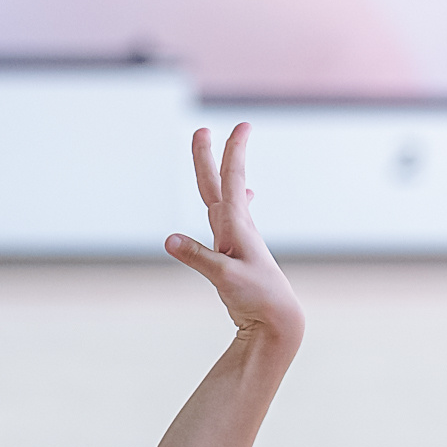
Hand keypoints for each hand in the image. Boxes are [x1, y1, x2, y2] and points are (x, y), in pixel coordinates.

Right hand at [166, 124, 302, 342]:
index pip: (232, 181)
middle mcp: (238, 228)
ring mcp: (236, 240)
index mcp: (237, 227)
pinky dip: (233, 203)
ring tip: (223, 152)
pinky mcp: (234, 254)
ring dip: (219, 175)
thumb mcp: (224, 277)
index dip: (233, 152)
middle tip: (201, 129)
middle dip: (211, 157)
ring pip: (222, 199)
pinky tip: (246, 197)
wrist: (277, 321)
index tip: (242, 125)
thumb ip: (198, 257)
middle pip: (219, 185)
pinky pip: (227, 220)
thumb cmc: (257, 298)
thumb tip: (169, 238)